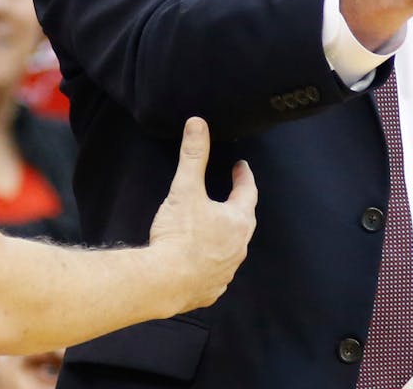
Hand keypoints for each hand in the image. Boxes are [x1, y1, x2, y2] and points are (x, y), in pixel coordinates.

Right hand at [148, 117, 256, 312]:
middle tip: (234, 192)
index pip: (247, 192)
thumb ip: (193, 155)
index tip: (241, 167)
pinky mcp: (211, 289)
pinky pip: (217, 273)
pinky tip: (203, 261)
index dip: (243, 176)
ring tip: (216, 226)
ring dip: (226, 236)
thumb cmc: (179, 235)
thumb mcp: (185, 189)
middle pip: (244, 220)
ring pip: (232, 248)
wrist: (164, 282)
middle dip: (239, 205)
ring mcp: (227, 271)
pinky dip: (213, 262)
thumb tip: (198, 124)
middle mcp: (238, 247)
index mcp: (237, 221)